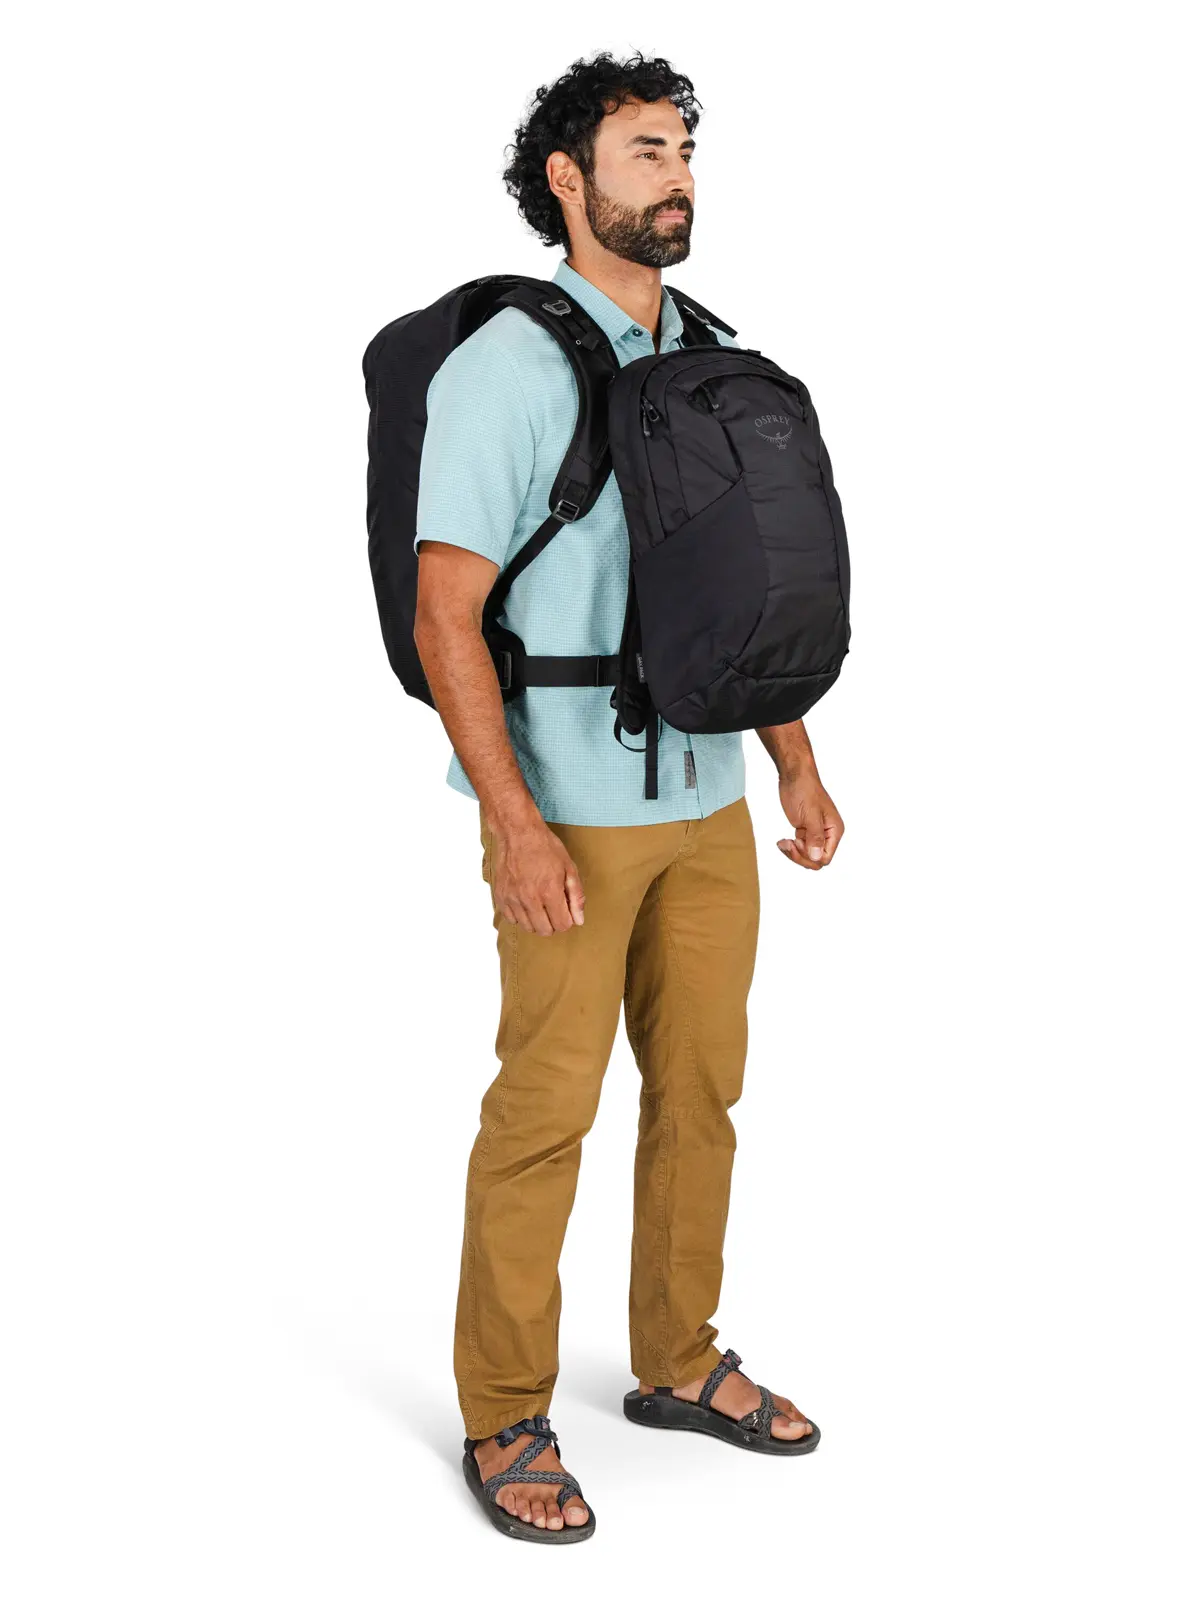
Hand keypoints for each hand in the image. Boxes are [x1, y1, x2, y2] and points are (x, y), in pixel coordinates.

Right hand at [489, 819, 585, 934]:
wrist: (518, 833)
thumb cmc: (545, 847)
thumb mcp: (569, 868)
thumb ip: (576, 896)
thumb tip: (579, 920)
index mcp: (550, 892)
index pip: (562, 925)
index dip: (567, 920)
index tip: (565, 910)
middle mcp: (529, 899)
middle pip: (545, 930)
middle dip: (553, 923)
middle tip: (553, 908)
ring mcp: (512, 898)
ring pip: (528, 927)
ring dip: (537, 921)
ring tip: (539, 904)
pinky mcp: (500, 896)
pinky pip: (511, 919)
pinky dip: (520, 916)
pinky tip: (525, 902)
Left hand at [776, 771, 843, 869]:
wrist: (795, 776)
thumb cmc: (805, 789)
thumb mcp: (810, 814)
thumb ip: (815, 837)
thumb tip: (816, 857)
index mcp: (834, 830)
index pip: (825, 857)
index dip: (809, 856)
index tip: (798, 843)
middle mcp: (828, 833)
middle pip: (816, 859)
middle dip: (800, 856)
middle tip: (788, 843)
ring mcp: (816, 832)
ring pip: (807, 855)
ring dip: (793, 852)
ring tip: (784, 842)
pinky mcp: (806, 830)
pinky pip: (800, 848)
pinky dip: (791, 847)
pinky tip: (783, 841)